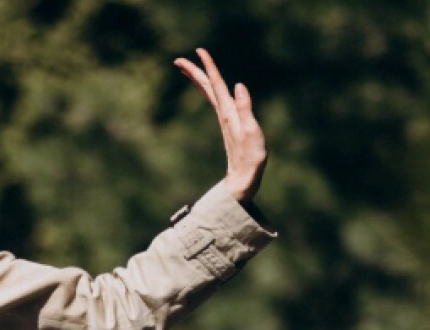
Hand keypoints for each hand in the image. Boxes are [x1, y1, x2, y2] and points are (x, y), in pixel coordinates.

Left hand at [173, 48, 267, 203]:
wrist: (243, 179)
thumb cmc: (251, 158)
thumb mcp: (252, 132)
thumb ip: (246, 108)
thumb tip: (238, 85)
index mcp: (229, 112)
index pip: (217, 84)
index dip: (209, 67)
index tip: (199, 51)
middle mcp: (224, 114)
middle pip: (206, 88)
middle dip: (193, 72)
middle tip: (178, 60)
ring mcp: (224, 119)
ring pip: (208, 94)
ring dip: (198, 80)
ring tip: (187, 69)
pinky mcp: (228, 125)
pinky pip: (215, 101)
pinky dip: (209, 90)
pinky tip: (210, 89)